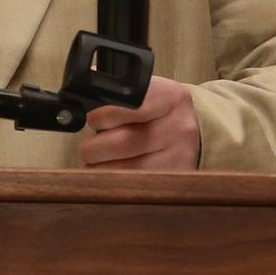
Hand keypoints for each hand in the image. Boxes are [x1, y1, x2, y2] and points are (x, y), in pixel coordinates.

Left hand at [79, 75, 200, 169]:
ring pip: (124, 169)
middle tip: (91, 146)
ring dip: (100, 167)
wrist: (193, 133)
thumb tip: (83, 88)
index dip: (102, 116)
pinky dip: (112, 181)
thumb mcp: (146, 93)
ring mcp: (179, 156)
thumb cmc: (158, 112)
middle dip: (95, 147)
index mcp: (170, 97)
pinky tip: (111, 172)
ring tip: (100, 160)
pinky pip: (131, 186)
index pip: (129, 106)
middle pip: (122, 142)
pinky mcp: (172, 180)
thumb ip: (115, 93)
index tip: (94, 120)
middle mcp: (179, 127)